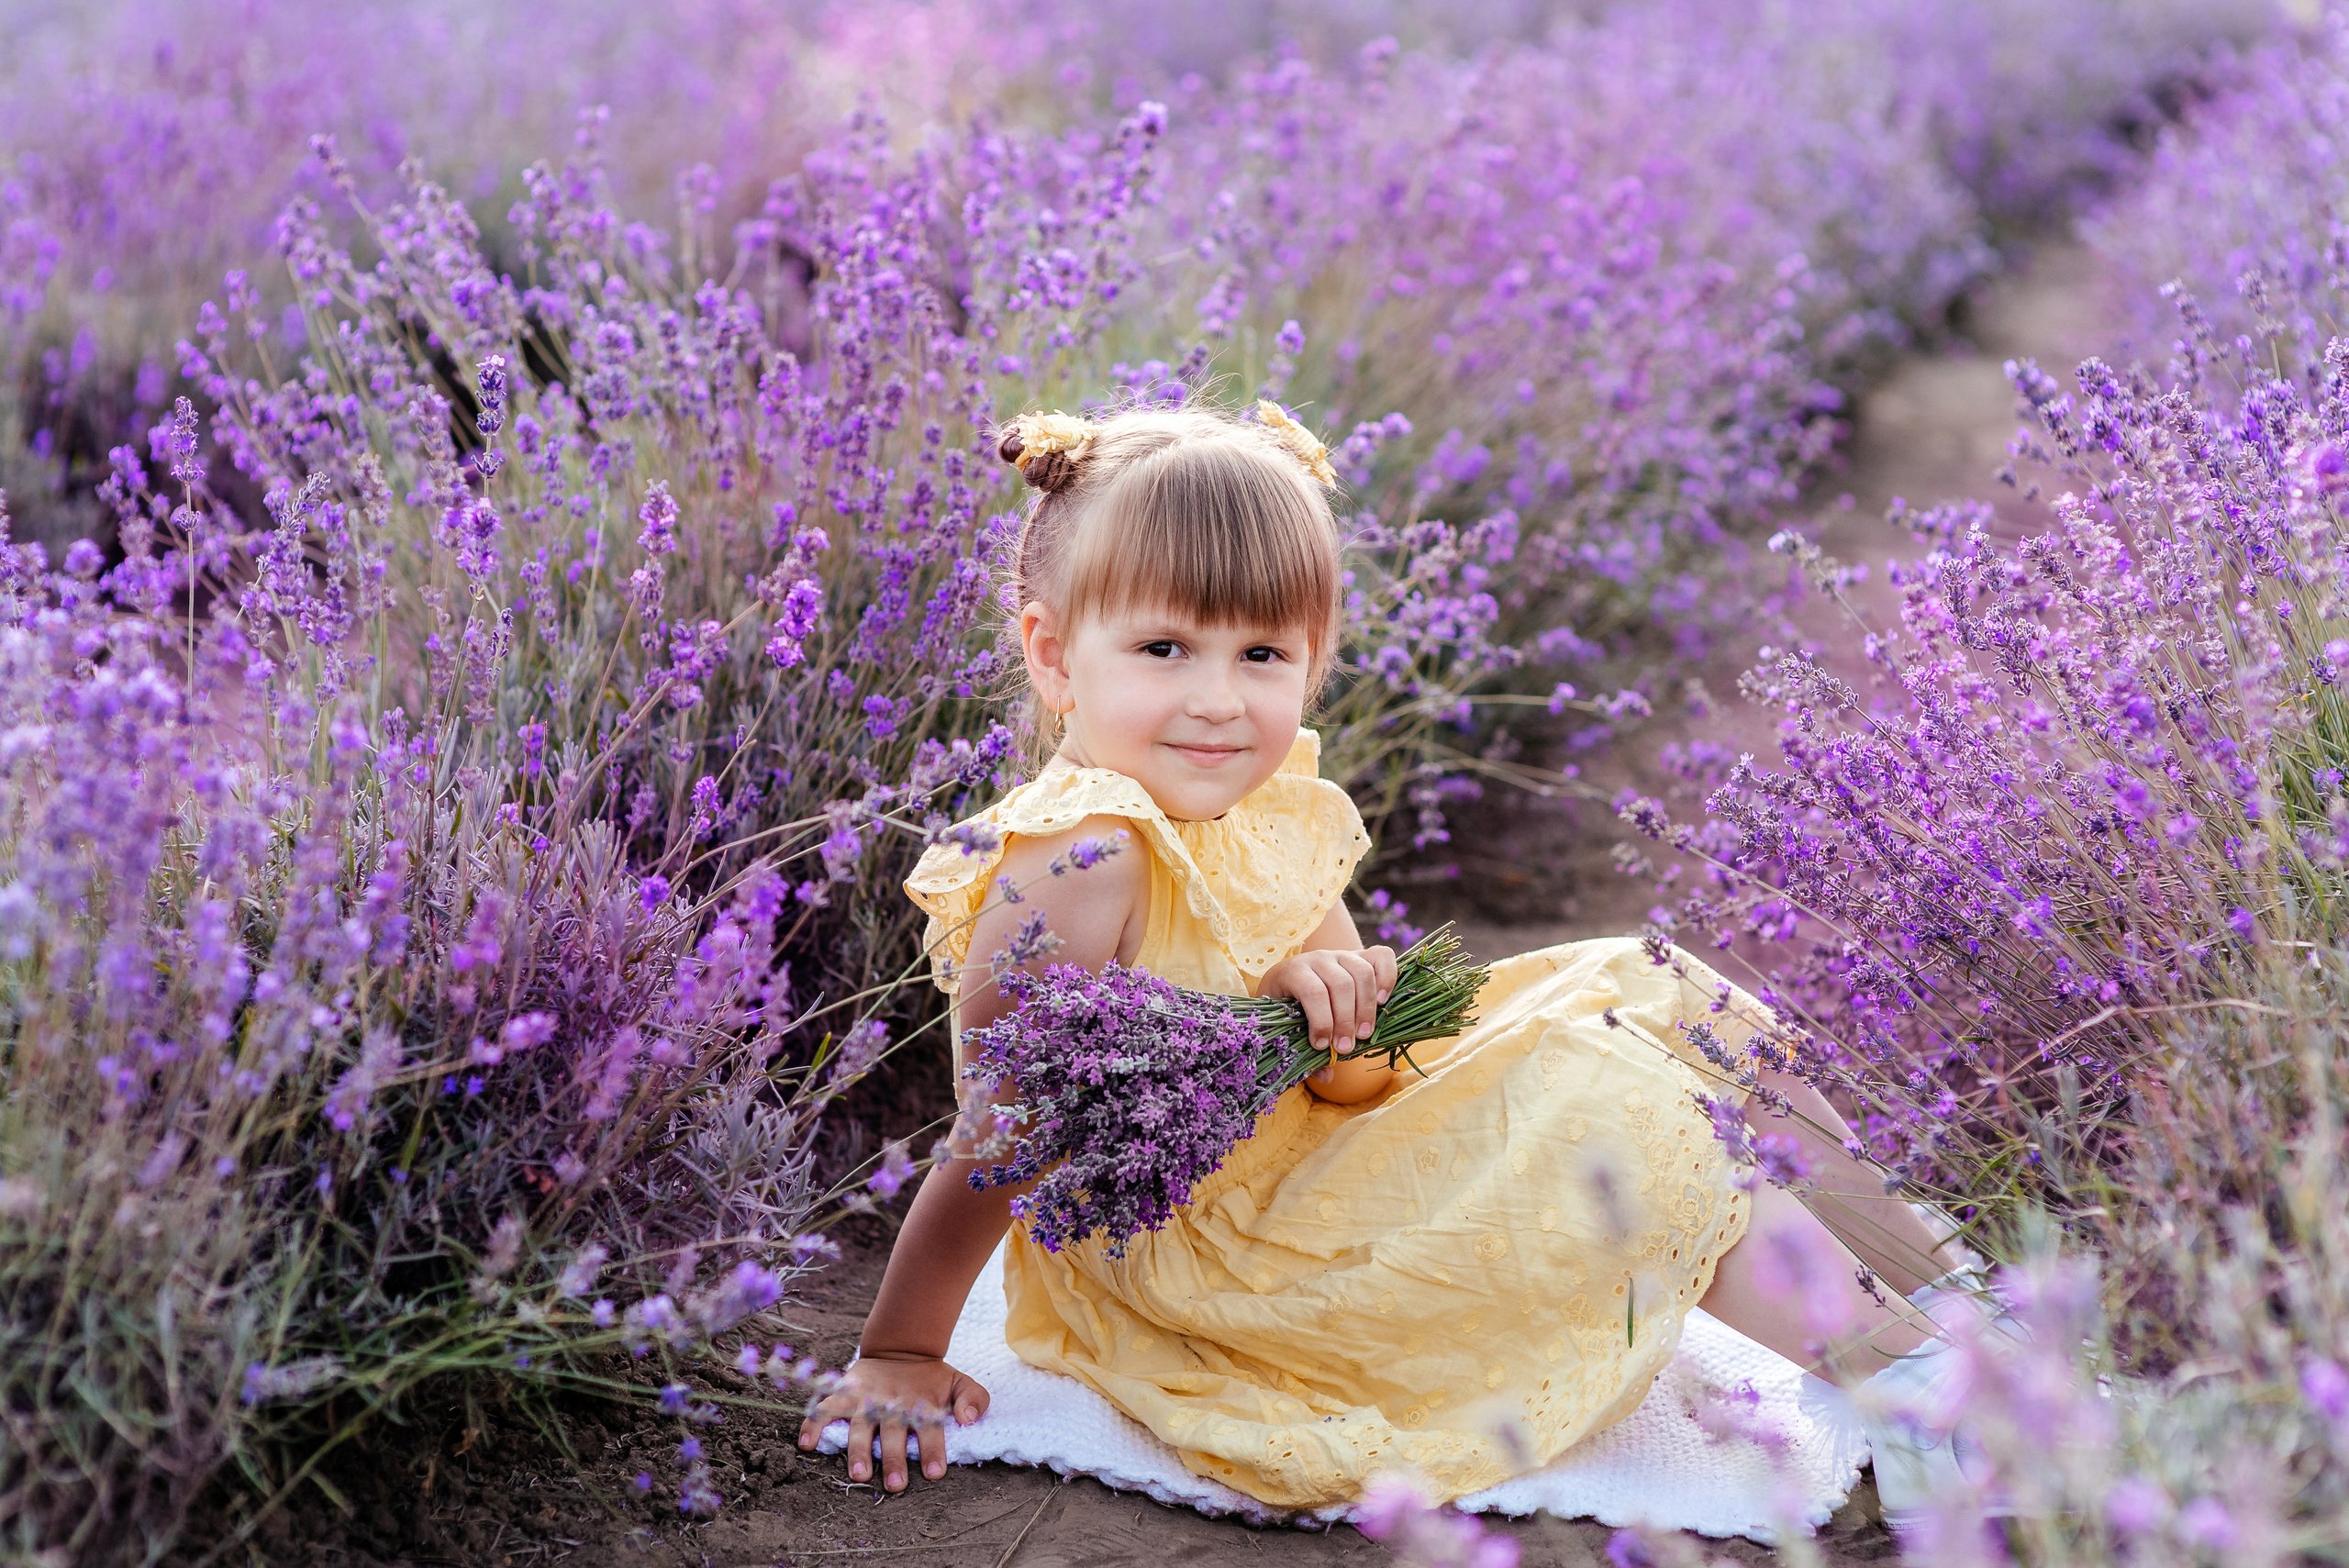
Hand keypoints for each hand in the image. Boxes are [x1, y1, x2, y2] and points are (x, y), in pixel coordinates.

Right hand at [794, 1351, 990, 1490]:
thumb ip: (973, 1399)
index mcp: (922, 1404)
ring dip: (859, 1450)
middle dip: (895, 1459)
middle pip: (894, 1433)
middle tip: (896, 1485)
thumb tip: (968, 1418)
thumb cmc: (931, 1378)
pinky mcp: (846, 1392)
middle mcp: (893, 1404)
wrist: (901, 1348)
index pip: (930, 1429)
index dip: (933, 1450)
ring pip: (861, 1425)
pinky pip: (826, 1406)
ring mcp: (867, 1399)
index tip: (935, 1473)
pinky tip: (806, 1443)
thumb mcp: (959, 1382)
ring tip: (859, 1474)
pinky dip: (814, 1422)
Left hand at [1260, 944, 1397, 1052]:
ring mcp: (1342, 954)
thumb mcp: (1284, 1025)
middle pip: (1341, 985)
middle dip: (1346, 1020)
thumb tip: (1326, 1076)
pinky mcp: (1361, 955)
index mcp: (1293, 972)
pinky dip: (1387, 977)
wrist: (1291, 978)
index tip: (1323, 1046)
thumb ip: (1302, 1050)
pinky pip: (1381, 957)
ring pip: (1362, 973)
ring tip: (1364, 1034)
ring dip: (1366, 1007)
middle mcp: (1318, 958)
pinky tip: (1382, 1002)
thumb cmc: (1287, 1006)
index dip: (1322, 1021)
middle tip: (1346, 1048)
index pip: (1313, 992)